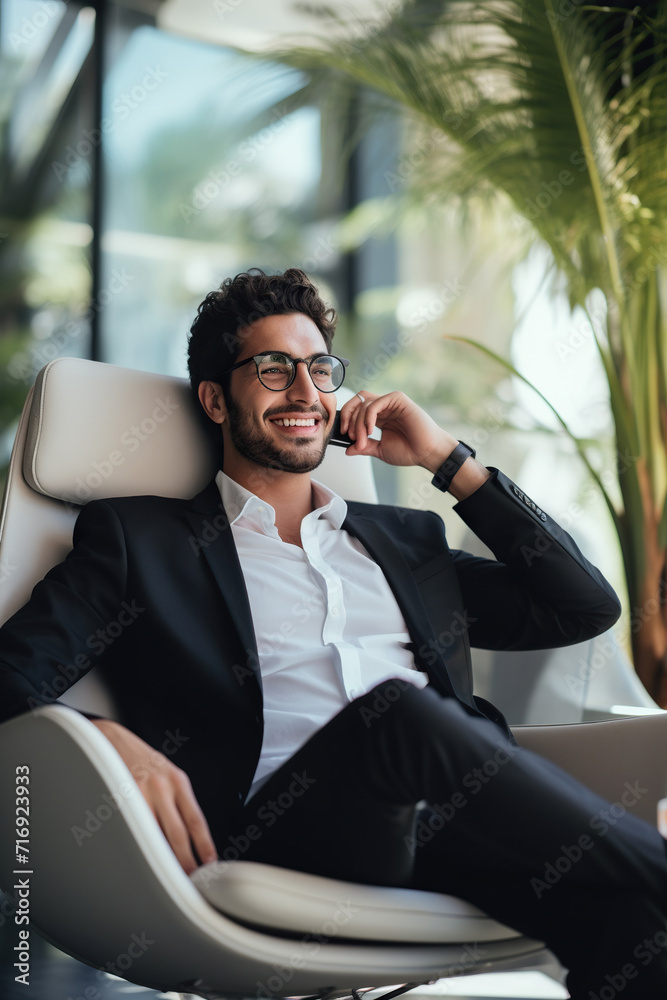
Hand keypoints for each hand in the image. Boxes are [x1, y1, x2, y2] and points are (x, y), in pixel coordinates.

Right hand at [90, 719, 217, 873]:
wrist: (110, 739)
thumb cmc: (140, 760)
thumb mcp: (167, 773)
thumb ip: (177, 799)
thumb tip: (189, 835)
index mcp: (178, 781)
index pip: (195, 820)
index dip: (204, 845)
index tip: (209, 863)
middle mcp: (161, 787)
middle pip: (177, 834)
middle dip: (185, 861)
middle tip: (191, 880)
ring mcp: (139, 794)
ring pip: (154, 836)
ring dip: (162, 859)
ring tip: (168, 878)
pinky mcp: (118, 800)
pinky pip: (131, 830)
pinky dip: (137, 847)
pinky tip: (140, 860)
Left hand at [339, 390, 457, 471]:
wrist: (427, 453)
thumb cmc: (409, 451)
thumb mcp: (380, 450)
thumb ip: (364, 447)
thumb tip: (347, 449)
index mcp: (379, 417)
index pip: (356, 409)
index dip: (347, 419)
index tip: (345, 436)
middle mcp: (384, 407)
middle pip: (357, 401)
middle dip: (348, 417)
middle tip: (349, 435)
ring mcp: (391, 402)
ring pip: (364, 403)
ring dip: (358, 423)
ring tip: (363, 440)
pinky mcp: (398, 399)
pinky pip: (376, 403)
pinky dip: (368, 416)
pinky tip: (370, 430)